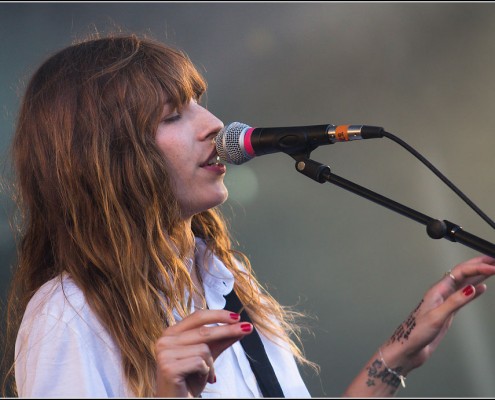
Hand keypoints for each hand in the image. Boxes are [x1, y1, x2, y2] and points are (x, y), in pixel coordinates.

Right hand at [154, 309, 251, 396]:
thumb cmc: (189, 380)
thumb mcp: (208, 357)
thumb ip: (221, 340)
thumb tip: (240, 327)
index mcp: (172, 333)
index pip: (198, 317)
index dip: (218, 315)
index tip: (237, 317)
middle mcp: (165, 340)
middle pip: (204, 331)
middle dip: (228, 330)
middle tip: (247, 328)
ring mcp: (165, 354)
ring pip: (204, 348)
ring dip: (210, 364)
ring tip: (204, 374)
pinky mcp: (169, 367)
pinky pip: (200, 363)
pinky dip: (205, 372)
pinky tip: (198, 379)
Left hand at [382, 255, 494, 373]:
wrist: (409, 347)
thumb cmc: (416, 333)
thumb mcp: (436, 317)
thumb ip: (454, 302)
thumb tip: (471, 288)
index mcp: (437, 290)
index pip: (461, 272)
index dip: (477, 267)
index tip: (492, 266)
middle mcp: (442, 293)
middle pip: (463, 273)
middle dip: (479, 264)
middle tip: (494, 259)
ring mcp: (445, 301)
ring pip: (465, 283)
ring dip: (479, 275)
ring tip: (492, 268)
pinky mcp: (448, 311)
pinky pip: (464, 295)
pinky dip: (475, 290)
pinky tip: (483, 288)